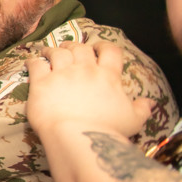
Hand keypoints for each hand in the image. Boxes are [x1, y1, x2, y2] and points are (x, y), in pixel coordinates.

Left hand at [26, 42, 152, 138]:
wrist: (78, 136)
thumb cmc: (106, 130)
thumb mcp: (133, 121)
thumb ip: (142, 109)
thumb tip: (149, 103)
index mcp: (108, 76)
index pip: (109, 50)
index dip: (103, 46)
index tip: (97, 47)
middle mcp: (85, 70)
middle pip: (80, 48)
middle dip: (74, 45)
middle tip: (69, 48)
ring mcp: (62, 74)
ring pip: (58, 52)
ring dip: (53, 50)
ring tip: (48, 51)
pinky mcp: (41, 83)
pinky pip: (36, 65)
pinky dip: (33, 61)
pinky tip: (31, 63)